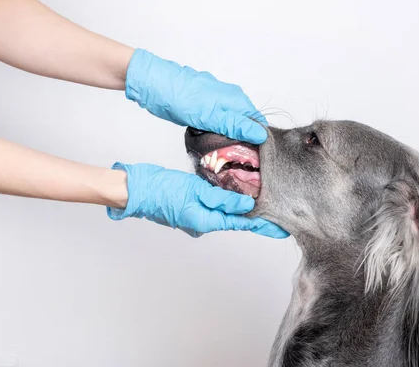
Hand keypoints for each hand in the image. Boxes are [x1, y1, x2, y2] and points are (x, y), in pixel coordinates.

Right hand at [107, 163, 288, 238]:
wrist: (136, 191)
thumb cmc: (161, 190)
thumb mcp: (195, 190)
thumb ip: (222, 198)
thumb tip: (248, 205)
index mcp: (206, 221)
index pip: (242, 224)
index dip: (264, 225)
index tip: (282, 228)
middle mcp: (202, 224)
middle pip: (236, 220)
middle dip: (256, 217)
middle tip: (278, 213)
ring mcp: (195, 218)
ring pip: (224, 214)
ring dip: (241, 210)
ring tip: (262, 201)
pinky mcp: (190, 210)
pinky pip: (213, 208)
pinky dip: (226, 203)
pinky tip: (234, 196)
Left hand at [125, 49, 266, 144]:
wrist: (152, 84)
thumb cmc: (178, 95)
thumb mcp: (210, 115)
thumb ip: (235, 125)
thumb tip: (260, 134)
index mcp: (236, 99)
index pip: (257, 123)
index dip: (257, 140)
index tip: (253, 157)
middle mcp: (229, 99)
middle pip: (245, 125)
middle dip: (242, 141)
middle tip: (235, 159)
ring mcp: (216, 103)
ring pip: (230, 125)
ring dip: (227, 139)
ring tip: (223, 154)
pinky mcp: (204, 108)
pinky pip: (217, 124)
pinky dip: (215, 134)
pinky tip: (209, 142)